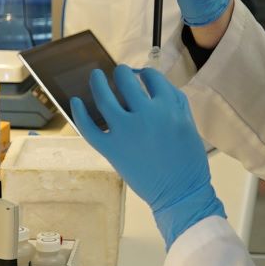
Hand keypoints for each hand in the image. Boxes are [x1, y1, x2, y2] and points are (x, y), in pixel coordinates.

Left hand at [71, 65, 225, 247]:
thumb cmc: (189, 160)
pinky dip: (79, 114)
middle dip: (122, 73)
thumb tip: (154, 84)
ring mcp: (125, 131)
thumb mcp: (189, 123)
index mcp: (167, 107)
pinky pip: (89, 128)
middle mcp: (145, 114)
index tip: (141, 76)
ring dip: (97, 82)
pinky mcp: (111, 149)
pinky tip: (75, 101)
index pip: (151, 77)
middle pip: (126, 81)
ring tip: (96, 75)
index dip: (145, 73)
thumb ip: (174, 101)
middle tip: (119, 72)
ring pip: (104, 98)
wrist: (180, 192)